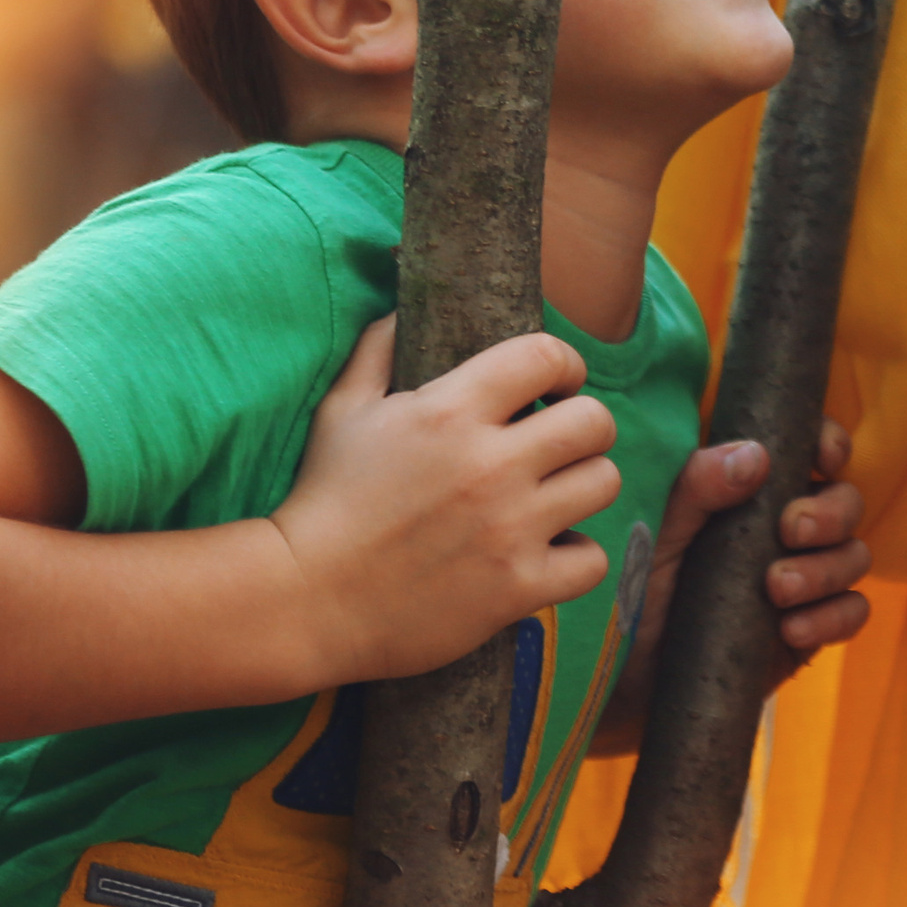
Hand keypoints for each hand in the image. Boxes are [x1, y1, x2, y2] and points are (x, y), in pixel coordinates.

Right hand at [268, 317, 616, 685]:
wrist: (304, 602)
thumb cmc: (323, 500)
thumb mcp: (341, 410)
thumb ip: (378, 348)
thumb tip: (405, 303)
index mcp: (449, 413)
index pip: (546, 357)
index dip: (564, 364)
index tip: (556, 384)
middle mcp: (490, 466)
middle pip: (595, 421)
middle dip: (584, 424)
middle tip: (560, 441)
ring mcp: (509, 529)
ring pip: (602, 482)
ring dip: (583, 484)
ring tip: (555, 492)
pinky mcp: (517, 587)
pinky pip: (592, 559)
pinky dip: (577, 556)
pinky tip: (549, 550)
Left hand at [635, 418, 870, 662]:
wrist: (623, 677)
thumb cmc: (632, 589)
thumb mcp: (655, 534)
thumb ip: (696, 489)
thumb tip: (754, 455)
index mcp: (753, 490)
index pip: (810, 450)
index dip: (830, 444)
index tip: (823, 458)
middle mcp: (786, 528)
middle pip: (846, 501)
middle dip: (830, 513)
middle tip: (791, 530)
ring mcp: (804, 579)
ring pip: (855, 555)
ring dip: (826, 568)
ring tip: (778, 587)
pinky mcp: (810, 629)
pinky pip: (852, 613)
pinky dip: (832, 617)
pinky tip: (790, 628)